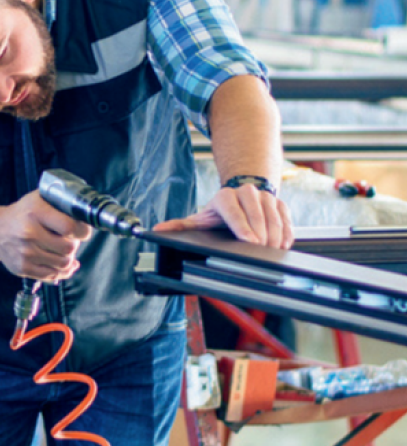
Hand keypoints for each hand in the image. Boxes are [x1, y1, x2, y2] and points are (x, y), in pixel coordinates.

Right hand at [0, 189, 91, 281]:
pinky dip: (60, 271)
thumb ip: (61, 204)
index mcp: (35, 212)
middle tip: (68, 240)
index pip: (69, 227)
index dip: (81, 231)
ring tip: (61, 250)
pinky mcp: (23, 268)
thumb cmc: (23, 214)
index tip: (81, 231)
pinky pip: (52, 275)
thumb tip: (86, 220)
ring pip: (63, 263)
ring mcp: (26, 252)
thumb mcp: (39, 200)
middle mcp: (29, 232)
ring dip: (67, 258)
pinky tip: (58, 263)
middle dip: (73, 245)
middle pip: (69, 248)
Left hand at [154, 184, 292, 249]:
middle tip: (263, 252)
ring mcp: (265, 197)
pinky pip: (287, 218)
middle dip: (261, 235)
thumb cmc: (221, 211)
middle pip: (257, 214)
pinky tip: (283, 245)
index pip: (234, 211)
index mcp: (225, 197)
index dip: (243, 227)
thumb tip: (157, 230)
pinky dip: (287, 233)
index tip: (250, 242)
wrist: (243, 193)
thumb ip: (182, 226)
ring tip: (273, 251)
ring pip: (274, 216)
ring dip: (275, 235)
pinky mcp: (280, 203)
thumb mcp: (202, 217)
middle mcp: (246, 193)